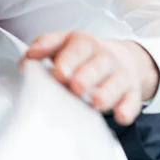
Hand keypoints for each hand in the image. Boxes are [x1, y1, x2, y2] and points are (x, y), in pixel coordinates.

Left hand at [24, 31, 159, 124]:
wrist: (121, 58)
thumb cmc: (84, 54)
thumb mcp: (64, 42)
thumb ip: (45, 46)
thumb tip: (26, 59)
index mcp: (85, 42)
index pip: (78, 47)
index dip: (68, 60)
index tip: (59, 73)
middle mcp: (105, 56)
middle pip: (98, 65)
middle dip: (87, 76)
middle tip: (75, 87)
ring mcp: (120, 74)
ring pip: (116, 83)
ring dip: (106, 93)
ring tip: (96, 103)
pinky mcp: (132, 92)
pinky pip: (132, 101)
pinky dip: (128, 109)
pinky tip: (120, 116)